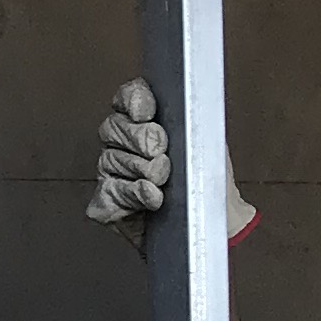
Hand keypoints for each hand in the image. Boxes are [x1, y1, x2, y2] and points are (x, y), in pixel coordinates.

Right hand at [88, 79, 255, 241]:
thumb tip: (180, 108)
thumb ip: (193, 117)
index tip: (148, 112)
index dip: (133, 101)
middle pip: (115, 127)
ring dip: (142, 171)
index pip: (128, 98)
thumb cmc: (209, 181)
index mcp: (147, 122)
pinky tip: (151, 197)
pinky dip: (131, 196)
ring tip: (164, 181)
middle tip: (163, 154)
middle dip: (141, 139)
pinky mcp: (108, 204)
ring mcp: (112, 173)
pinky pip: (108, 194)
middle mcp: (124, 144)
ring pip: (111, 161)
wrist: (213, 222)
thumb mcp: (210, 141)